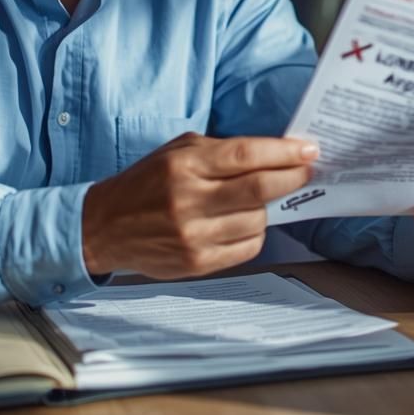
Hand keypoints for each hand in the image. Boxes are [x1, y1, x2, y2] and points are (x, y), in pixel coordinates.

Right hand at [81, 133, 315, 277]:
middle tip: (306, 171)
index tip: (308, 151)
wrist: (105, 226)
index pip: (247, 155)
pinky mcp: (196, 263)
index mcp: (184, 166)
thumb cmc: (147, 183)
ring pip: (258, 220)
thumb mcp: (177, 152)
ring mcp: (193, 235)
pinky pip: (247, 248)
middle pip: (260, 189)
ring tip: (262, 199)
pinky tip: (243, 223)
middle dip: (292, 178)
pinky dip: (254, 233)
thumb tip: (275, 153)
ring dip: (269, 208)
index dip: (284, 153)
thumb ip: (222, 150)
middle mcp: (189, 200)